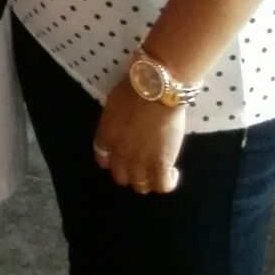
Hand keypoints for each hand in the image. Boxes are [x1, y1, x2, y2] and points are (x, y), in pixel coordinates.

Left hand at [92, 79, 185, 194]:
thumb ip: (115, 119)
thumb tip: (122, 120)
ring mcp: (140, 162)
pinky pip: (162, 186)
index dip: (112, 160)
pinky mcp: (161, 165)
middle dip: (130, 172)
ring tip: (157, 171)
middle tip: (141, 162)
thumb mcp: (114, 102)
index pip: (102, 160)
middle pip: (121, 177)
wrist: (156, 91)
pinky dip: (168, 183)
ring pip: (140, 186)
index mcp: (106, 137)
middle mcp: (120, 155)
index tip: (121, 155)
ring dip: (148, 180)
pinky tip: (172, 173)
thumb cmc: (135, 88)